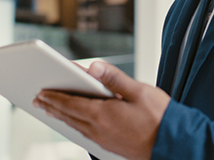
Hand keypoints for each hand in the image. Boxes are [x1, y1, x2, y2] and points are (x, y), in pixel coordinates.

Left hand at [34, 61, 170, 159]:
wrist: (174, 145)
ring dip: (61, 117)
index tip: (41, 92)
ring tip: (51, 110)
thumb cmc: (161, 118)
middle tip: (38, 100)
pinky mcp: (110, 146)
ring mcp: (104, 140)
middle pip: (69, 116)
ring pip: (76, 126)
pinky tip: (75, 124)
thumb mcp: (139, 91)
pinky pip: (85, 134)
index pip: (71, 104)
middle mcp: (99, 130)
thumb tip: (94, 67)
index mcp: (103, 114)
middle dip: (52, 106)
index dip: (54, 97)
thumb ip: (115, 78)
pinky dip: (74, 126)